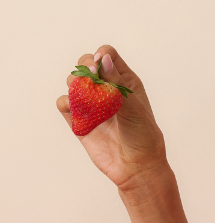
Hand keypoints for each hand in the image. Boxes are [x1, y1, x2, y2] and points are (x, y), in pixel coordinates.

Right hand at [57, 45, 167, 190]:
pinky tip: (74, 108)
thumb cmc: (143, 136)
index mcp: (124, 82)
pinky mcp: (79, 120)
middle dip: (84, 66)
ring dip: (74, 83)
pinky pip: (63, 103)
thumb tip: (102, 58)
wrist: (137, 167)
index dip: (101, 56)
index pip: (107, 56)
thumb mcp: (134, 106)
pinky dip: (65, 102)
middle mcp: (106, 90)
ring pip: (73, 81)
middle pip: (86, 64)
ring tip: (85, 97)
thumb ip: (116, 82)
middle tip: (89, 78)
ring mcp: (92, 104)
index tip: (99, 67)